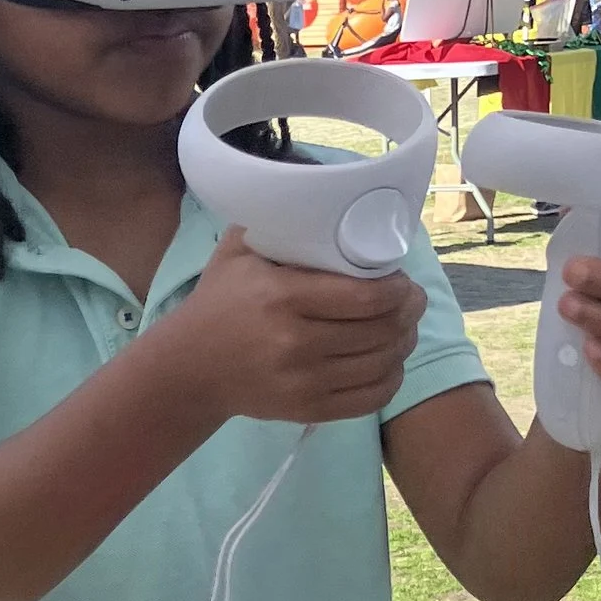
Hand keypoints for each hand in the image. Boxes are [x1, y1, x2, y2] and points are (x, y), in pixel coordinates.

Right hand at [166, 227, 428, 424]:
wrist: (188, 369)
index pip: (365, 297)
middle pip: (381, 330)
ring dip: (404, 342)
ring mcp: (303, 381)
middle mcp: (295, 342)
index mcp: (282, 297)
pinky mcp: (308, 410)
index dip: (398, 288)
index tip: (402, 278)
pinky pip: (372, 397)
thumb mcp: (237, 251)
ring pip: (383, 363)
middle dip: (409, 312)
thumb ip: (277, 221)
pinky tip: (389, 361)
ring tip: (404, 326)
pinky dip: (391, 378)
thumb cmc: (218, 301)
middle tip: (412, 298)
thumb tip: (325, 190)